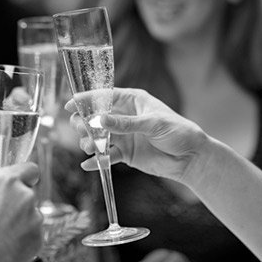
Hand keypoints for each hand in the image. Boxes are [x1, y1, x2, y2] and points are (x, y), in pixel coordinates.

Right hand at [0, 163, 41, 261]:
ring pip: (31, 215)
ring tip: (0, 237)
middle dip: (17, 203)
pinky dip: (23, 239)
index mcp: (5, 181)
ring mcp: (35, 218)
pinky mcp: (39, 238)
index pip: (29, 169)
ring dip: (20, 222)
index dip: (25, 176)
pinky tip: (6, 247)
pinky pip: (33, 234)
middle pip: (28, 194)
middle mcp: (24, 196)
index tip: (22, 182)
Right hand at [66, 87, 210, 181]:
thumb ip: (126, 124)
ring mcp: (123, 136)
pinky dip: (97, 161)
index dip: (86, 100)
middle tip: (82, 131)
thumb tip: (101, 121)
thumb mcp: (153, 124)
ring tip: (90, 148)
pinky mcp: (125, 154)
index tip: (70, 104)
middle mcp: (124, 117)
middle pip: (96, 118)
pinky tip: (88, 165)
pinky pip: (106, 156)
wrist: (191, 158)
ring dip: (90, 142)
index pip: (104, 97)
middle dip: (85, 123)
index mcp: (132, 101)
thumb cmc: (179, 132)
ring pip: (98, 137)